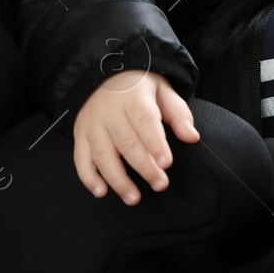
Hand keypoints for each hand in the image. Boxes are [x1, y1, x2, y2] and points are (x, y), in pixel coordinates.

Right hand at [72, 72, 198, 204]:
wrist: (103, 74)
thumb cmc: (138, 87)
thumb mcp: (162, 90)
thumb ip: (178, 114)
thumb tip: (192, 137)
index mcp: (133, 99)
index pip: (145, 122)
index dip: (155, 144)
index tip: (166, 163)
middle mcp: (110, 113)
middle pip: (126, 143)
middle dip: (144, 167)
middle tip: (160, 184)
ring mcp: (93, 126)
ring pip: (103, 156)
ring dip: (118, 180)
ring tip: (133, 198)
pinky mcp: (81, 136)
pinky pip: (81, 159)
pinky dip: (88, 178)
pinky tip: (101, 192)